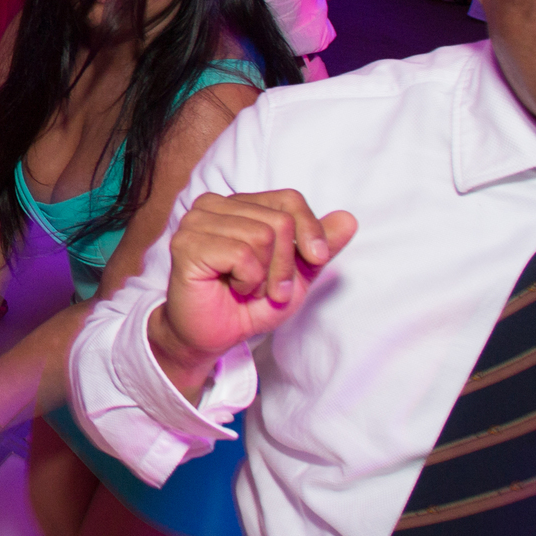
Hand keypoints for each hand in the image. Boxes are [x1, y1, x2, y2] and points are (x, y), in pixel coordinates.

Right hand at [151, 191, 354, 393]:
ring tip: (247, 288)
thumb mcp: (296, 275)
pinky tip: (232, 287)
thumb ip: (319, 246)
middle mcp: (213, 204)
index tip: (316, 259)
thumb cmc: (248, 303)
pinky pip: (242, 254)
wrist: (213, 336)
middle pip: (279, 221)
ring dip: (265, 276)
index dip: (309, 229)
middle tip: (269, 289)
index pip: (288, 199)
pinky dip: (247, 280)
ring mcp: (196, 222)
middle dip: (285, 265)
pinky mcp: (187, 245)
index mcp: (238, 204)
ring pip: (262, 236)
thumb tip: (349, 219)